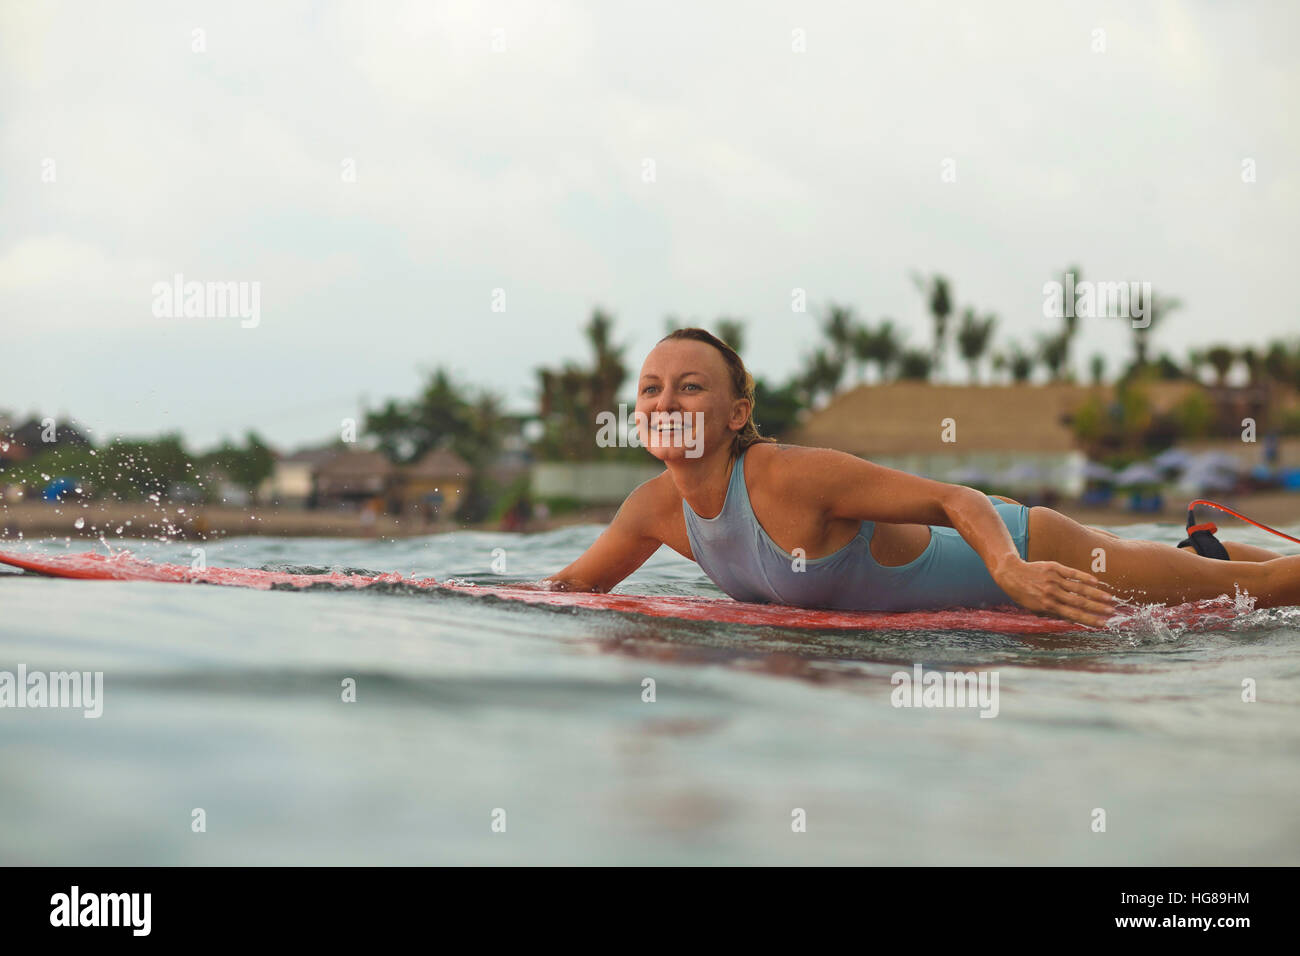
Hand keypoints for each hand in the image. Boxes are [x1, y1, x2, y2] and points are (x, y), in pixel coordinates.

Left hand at [993, 558, 1116, 627]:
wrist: (1011, 573)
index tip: (1103, 624)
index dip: (1089, 620)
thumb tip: (1071, 620)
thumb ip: (1053, 613)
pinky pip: (1072, 573)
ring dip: (1096, 594)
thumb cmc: (1024, 594)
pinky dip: (1085, 577)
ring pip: (1079, 588)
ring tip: (1110, 599)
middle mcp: (1052, 594)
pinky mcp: (1054, 568)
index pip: (1074, 615)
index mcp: (1048, 606)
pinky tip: (1096, 582)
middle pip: (1080, 602)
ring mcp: (1054, 580)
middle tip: (1112, 612)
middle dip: (1097, 608)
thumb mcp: (1035, 608)